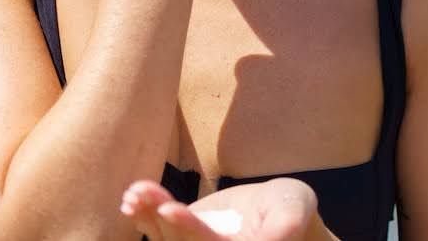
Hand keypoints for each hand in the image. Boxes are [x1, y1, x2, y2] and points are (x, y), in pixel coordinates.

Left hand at [120, 177, 318, 240]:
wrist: (278, 211)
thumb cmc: (290, 207)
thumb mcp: (295, 207)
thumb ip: (287, 224)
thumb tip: (276, 239)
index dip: (190, 229)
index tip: (169, 209)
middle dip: (160, 219)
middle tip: (140, 191)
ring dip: (148, 218)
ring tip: (134, 193)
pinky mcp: (186, 238)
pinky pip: (162, 234)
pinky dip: (145, 219)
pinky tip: (131, 201)